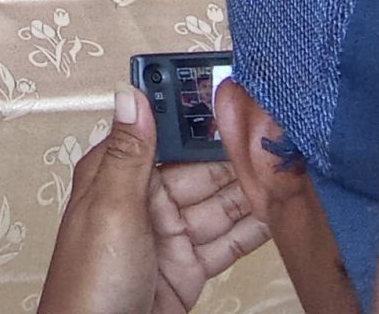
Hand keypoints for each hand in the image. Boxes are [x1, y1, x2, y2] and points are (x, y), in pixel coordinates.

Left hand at [36, 88, 268, 313]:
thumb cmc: (89, 282)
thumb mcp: (111, 211)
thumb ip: (130, 155)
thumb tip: (131, 95)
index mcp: (117, 178)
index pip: (162, 136)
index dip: (196, 120)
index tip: (234, 100)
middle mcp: (144, 202)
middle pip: (199, 171)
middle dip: (237, 157)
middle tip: (280, 138)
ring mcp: (168, 237)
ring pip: (219, 205)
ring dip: (252, 192)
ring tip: (290, 170)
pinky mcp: (187, 269)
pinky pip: (225, 243)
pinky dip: (253, 230)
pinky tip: (279, 214)